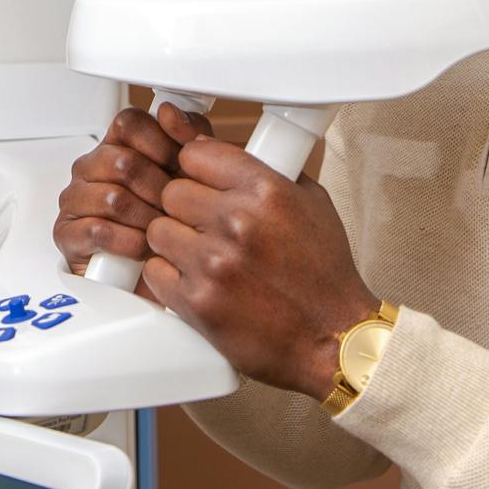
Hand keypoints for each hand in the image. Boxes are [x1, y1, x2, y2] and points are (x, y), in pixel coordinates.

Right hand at [53, 102, 210, 297]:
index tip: (180, 164)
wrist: (159, 274)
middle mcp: (92, 168)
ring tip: (163, 234)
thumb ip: (189, 138)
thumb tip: (171, 112)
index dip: (159, 141)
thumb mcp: (190, 174)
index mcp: (117, 145)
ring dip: (147, 220)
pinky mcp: (67, 233)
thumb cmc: (171, 221)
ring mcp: (76, 199)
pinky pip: (97, 231)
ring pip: (112, 198)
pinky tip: (143, 249)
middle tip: (177, 209)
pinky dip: (128, 242)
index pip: (128, 122)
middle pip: (122, 161)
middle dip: (159, 190)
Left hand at [145, 138, 377, 397]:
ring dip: (174, 242)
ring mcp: (214, 263)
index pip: (194, 154)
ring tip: (200, 256)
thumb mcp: (311, 203)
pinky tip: (196, 282)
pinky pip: (154, 273)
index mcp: (265, 190)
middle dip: (184, 208)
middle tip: (201, 226)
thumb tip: (217, 149)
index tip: (201, 183)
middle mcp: (237, 222)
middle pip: (171, 192)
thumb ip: (266, 171)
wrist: (334, 339)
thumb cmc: (324, 275)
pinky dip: (169, 278)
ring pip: (158, 231)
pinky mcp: (198, 302)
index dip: (195, 170)